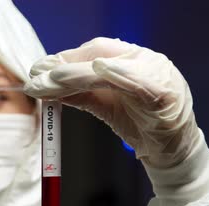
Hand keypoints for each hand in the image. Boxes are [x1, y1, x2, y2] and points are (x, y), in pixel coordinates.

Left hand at [24, 37, 200, 168]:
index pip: (94, 50)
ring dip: (78, 73)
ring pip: (111, 68)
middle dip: (65, 64)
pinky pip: (139, 82)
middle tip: (37, 75)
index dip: (65, 57)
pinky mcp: (165, 94)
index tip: (40, 69)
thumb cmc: (140, 125)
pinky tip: (98, 71)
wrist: (172, 152)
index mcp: (132, 60)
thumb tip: (47, 88)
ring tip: (51, 80)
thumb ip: (81, 94)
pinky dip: (118, 74)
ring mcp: (157, 74)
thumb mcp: (105, 106)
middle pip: (99, 53)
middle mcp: (145, 61)